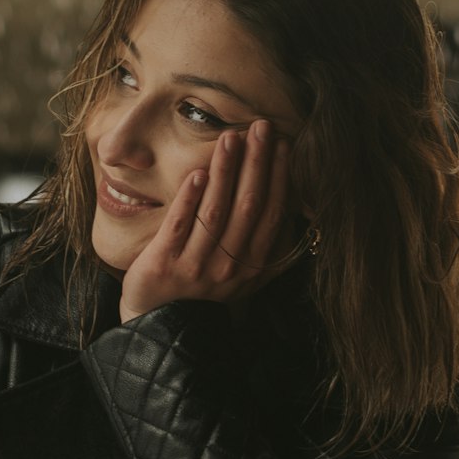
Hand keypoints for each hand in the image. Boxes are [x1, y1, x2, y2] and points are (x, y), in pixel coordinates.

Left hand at [119, 119, 291, 322]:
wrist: (161, 331)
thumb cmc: (203, 295)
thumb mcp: (243, 278)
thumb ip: (267, 250)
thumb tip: (298, 214)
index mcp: (252, 267)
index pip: (272, 214)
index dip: (279, 177)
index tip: (282, 144)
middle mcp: (229, 267)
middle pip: (248, 206)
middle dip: (256, 163)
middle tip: (260, 127)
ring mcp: (196, 267)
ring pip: (215, 211)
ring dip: (224, 171)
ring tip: (230, 138)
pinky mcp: (164, 266)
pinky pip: (179, 226)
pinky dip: (190, 198)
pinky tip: (198, 173)